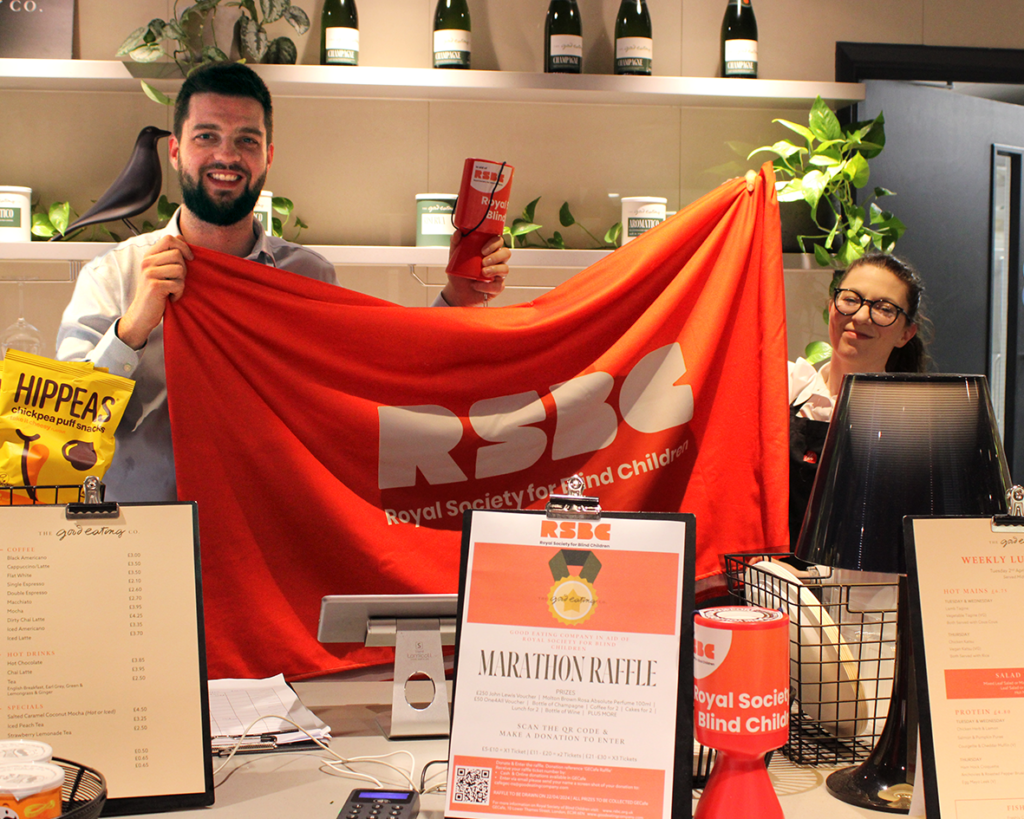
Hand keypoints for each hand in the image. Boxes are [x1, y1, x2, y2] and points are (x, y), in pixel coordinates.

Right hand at [117, 234, 192, 349]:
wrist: (142, 314)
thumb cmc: (157, 293)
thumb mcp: (162, 271)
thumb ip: (169, 255)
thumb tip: (181, 237)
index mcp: (149, 256)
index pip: (169, 238)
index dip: (183, 246)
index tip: (190, 258)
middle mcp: (147, 262)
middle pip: (177, 254)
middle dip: (183, 269)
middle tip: (175, 281)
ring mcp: (149, 273)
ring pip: (180, 269)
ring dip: (181, 283)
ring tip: (171, 290)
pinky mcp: (154, 286)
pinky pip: (178, 284)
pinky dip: (178, 293)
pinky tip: (170, 298)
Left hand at [440, 233, 511, 306]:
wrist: (457, 291)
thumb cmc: (459, 273)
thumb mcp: (454, 257)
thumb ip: (455, 243)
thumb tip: (458, 232)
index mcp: (488, 251)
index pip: (498, 241)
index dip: (494, 243)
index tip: (483, 250)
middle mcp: (496, 261)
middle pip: (506, 253)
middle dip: (496, 256)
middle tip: (483, 262)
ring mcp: (498, 274)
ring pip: (505, 269)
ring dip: (494, 269)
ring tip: (482, 273)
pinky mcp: (497, 287)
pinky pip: (498, 286)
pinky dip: (486, 286)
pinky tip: (476, 285)